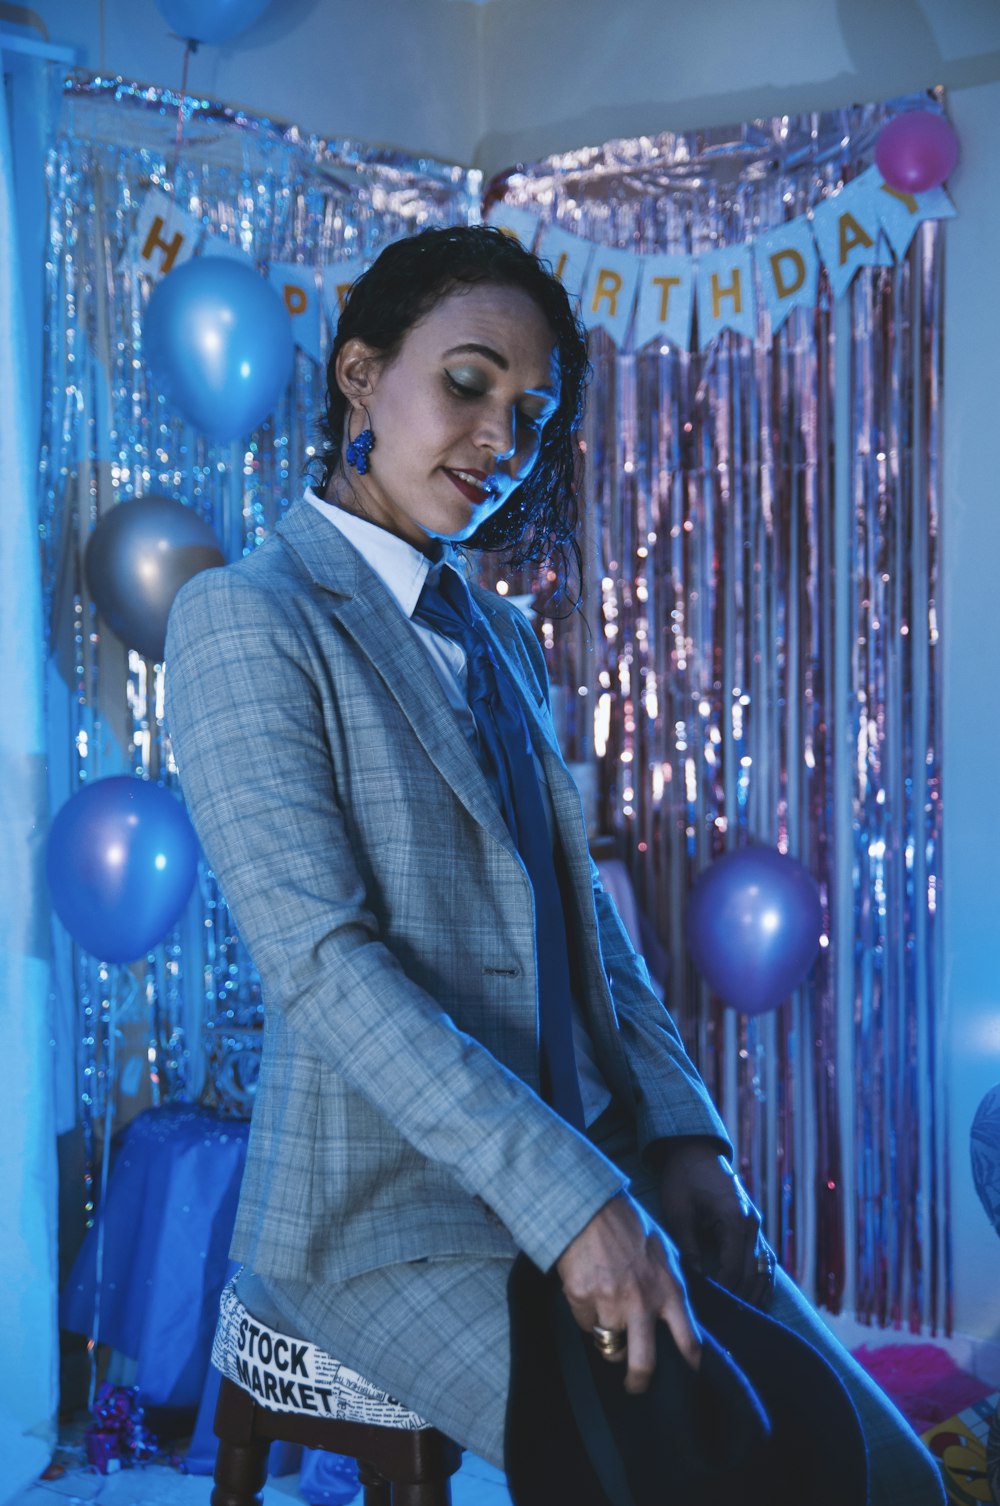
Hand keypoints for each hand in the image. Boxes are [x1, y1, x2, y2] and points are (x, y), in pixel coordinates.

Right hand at [555, 1191, 701, 1394]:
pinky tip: (590, 1293)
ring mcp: (610, 1303)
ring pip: (610, 1347)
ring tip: (607, 1315)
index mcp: (669, 1290)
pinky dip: (587, 1317)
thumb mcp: (665, 1254)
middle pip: (644, 1364)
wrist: (591, 1207)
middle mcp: (642, 1302)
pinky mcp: (582, 1300)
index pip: (689, 1342)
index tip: (688, 1377)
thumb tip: (677, 1322)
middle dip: (639, 1382)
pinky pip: (586, 1326)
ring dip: (609, 1338)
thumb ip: (671, 1289)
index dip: (690, 1366)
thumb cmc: (631, 1227)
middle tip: (635, 1385)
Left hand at [656, 1138, 773, 1307]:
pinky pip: (764, 1259)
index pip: (733, 1270)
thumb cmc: (682, 1180)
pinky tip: (754, 1299)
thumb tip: (697, 1281)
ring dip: (755, 1294)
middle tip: (723, 1324)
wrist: (693, 1151)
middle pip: (752, 1275)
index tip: (708, 1313)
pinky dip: (762, 1280)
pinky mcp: (753, 1225)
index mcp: (734, 1220)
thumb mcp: (679, 1214)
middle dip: (739, 1300)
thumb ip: (689, 1248)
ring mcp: (756, 1224)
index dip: (723, 1293)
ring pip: (764, 1270)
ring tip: (740, 1320)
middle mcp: (752, 1224)